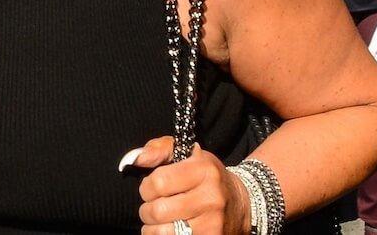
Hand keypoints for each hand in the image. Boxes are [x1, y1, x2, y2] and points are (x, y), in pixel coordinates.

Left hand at [120, 138, 248, 234]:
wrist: (242, 202)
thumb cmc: (205, 175)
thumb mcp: (187, 152)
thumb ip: (158, 150)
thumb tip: (134, 159)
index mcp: (203, 171)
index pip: (159, 183)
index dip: (146, 187)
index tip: (150, 189)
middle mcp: (211, 198)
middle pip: (159, 211)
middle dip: (146, 211)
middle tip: (151, 208)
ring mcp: (213, 224)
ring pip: (165, 233)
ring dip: (152, 229)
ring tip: (157, 222)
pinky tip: (168, 231)